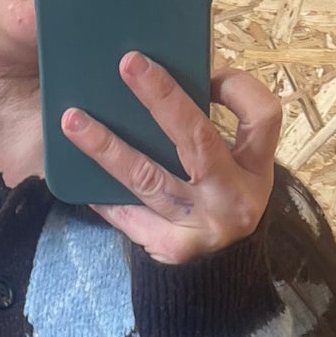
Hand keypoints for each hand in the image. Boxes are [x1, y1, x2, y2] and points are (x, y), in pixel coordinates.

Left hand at [61, 53, 281, 265]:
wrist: (223, 272)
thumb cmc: (223, 200)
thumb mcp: (238, 166)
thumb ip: (214, 127)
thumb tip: (173, 77)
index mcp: (256, 168)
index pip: (262, 116)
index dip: (237, 87)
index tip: (209, 74)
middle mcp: (234, 197)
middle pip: (197, 139)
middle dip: (161, 98)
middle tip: (128, 64)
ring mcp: (202, 226)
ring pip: (148, 178)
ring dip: (107, 147)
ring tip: (73, 121)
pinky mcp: (171, 248)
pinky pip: (129, 213)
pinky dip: (102, 192)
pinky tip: (74, 171)